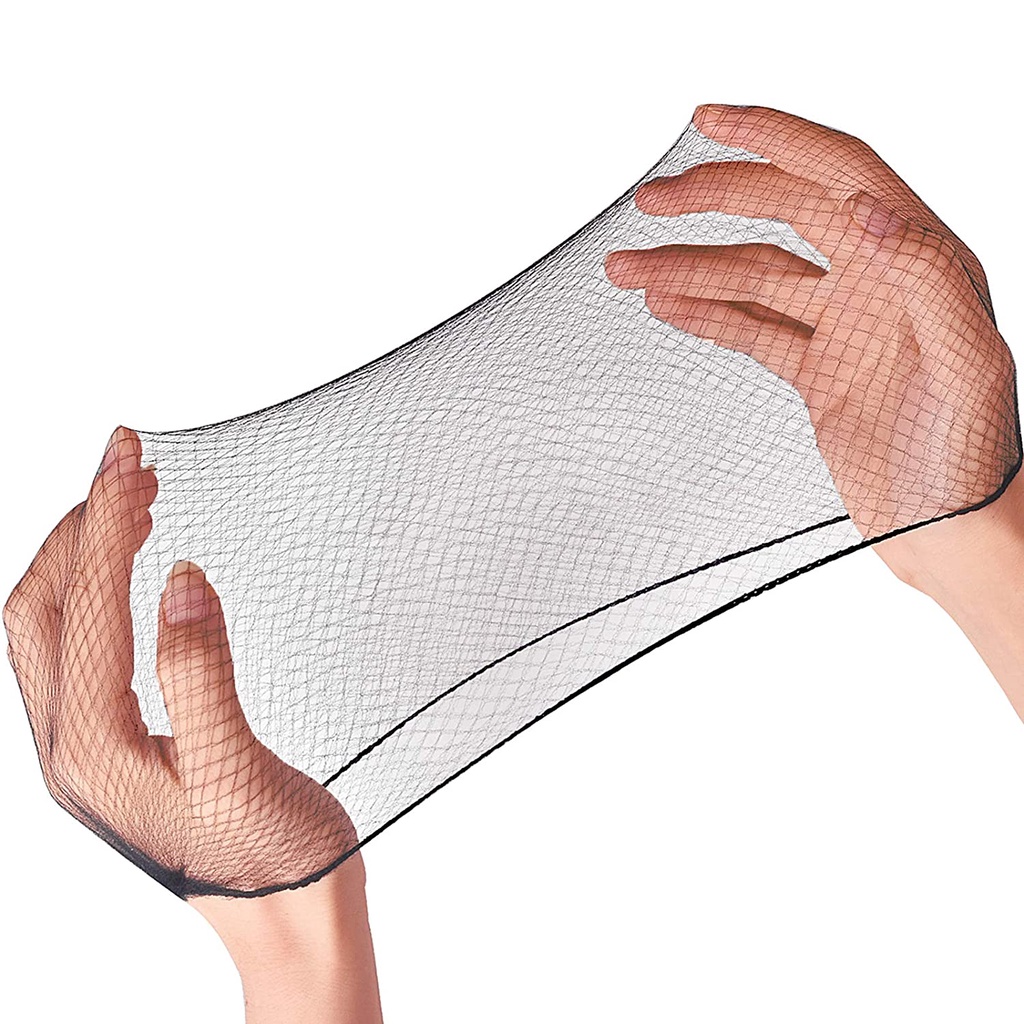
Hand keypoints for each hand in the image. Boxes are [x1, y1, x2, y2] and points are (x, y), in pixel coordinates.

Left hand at [3, 426, 356, 897]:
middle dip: (77, 527)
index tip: (130, 456)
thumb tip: (181, 579)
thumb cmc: (271, 851)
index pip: (85, 605)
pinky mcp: (109, 749)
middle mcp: (69, 750)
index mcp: (94, 751)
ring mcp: (82, 752)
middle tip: (129, 466)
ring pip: (49, 630)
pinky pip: (75, 652)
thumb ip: (201, 672)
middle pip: (38, 609)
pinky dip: (93, 594)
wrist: (283, 913)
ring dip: (79, 556)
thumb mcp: (238, 769)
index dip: (104, 521)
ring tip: (131, 502)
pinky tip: (133, 574)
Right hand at [605, 104, 1019, 544]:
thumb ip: (923, 276)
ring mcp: (845, 325)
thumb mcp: (963, 363)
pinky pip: (753, 328)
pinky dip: (706, 315)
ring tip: (627, 268)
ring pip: (754, 276)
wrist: (948, 530)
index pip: (838, 171)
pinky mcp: (819, 369)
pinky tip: (665, 305)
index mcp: (919, 260)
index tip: (710, 123)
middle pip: (783, 215)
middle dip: (712, 201)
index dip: (773, 139)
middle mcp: (879, 280)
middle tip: (649, 204)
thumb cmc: (970, 457)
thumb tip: (866, 209)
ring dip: (689, 268)